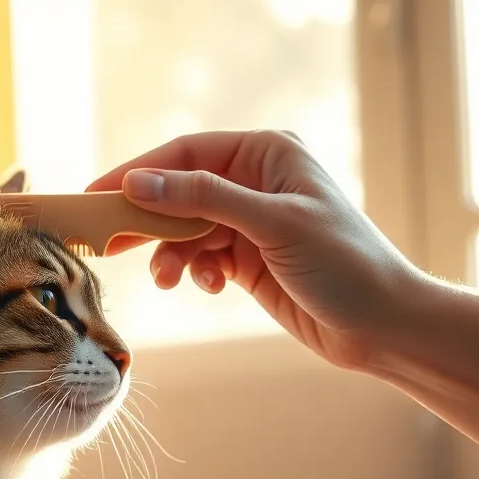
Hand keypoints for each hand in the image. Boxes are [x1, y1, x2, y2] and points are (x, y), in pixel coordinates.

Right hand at [85, 129, 423, 370]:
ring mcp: (249, 221)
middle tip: (110, 243)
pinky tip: (206, 287)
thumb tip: (138, 183)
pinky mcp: (246, 259)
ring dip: (171, 255)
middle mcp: (255, 181)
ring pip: (184, 229)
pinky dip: (194, 272)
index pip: (185, 153)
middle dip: (148, 219)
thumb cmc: (343, 262)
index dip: (139, 173)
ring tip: (168, 281)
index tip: (97, 194)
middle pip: (178, 192)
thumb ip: (203, 199)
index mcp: (267, 154)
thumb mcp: (272, 223)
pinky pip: (200, 257)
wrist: (381, 325)